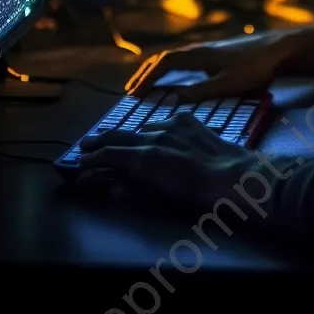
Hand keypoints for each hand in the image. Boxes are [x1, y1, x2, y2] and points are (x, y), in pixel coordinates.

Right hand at [78, 112, 258, 209]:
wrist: (232, 173)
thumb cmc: (197, 192)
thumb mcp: (162, 195)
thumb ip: (133, 190)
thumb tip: (112, 189)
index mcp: (146, 157)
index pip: (110, 154)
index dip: (93, 159)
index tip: (81, 163)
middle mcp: (155, 135)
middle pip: (119, 134)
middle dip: (99, 141)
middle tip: (85, 146)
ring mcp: (171, 123)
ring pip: (142, 127)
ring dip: (130, 135)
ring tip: (120, 141)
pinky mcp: (186, 117)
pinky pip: (163, 121)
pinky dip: (155, 129)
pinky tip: (155, 135)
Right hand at [127, 29, 298, 100]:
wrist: (279, 49)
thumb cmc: (255, 67)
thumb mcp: (227, 85)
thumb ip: (201, 92)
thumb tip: (174, 98)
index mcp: (198, 55)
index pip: (163, 64)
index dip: (146, 78)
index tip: (132, 94)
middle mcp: (199, 49)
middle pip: (164, 58)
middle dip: (145, 73)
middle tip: (131, 90)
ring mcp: (207, 50)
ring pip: (174, 58)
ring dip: (157, 70)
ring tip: (146, 85)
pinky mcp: (216, 54)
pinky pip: (184, 60)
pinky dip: (171, 69)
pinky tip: (174, 80)